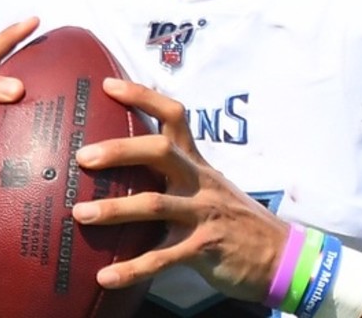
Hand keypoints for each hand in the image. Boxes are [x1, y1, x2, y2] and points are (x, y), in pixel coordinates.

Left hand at [73, 79, 289, 302]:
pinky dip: (132, 268)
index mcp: (198, 164)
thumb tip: (129, 172)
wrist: (281, 254)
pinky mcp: (204, 249)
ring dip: (115, 209)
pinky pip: (163, 259)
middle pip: (160, 152)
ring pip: (155, 204)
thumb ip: (177, 177)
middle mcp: (200, 182)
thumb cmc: (236, 221)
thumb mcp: (210, 188)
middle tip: (84, 156)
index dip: (142, 97)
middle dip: (120, 150)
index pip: (174, 116)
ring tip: (80, 213)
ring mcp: (203, 214)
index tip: (108, 84)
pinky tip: (105, 276)